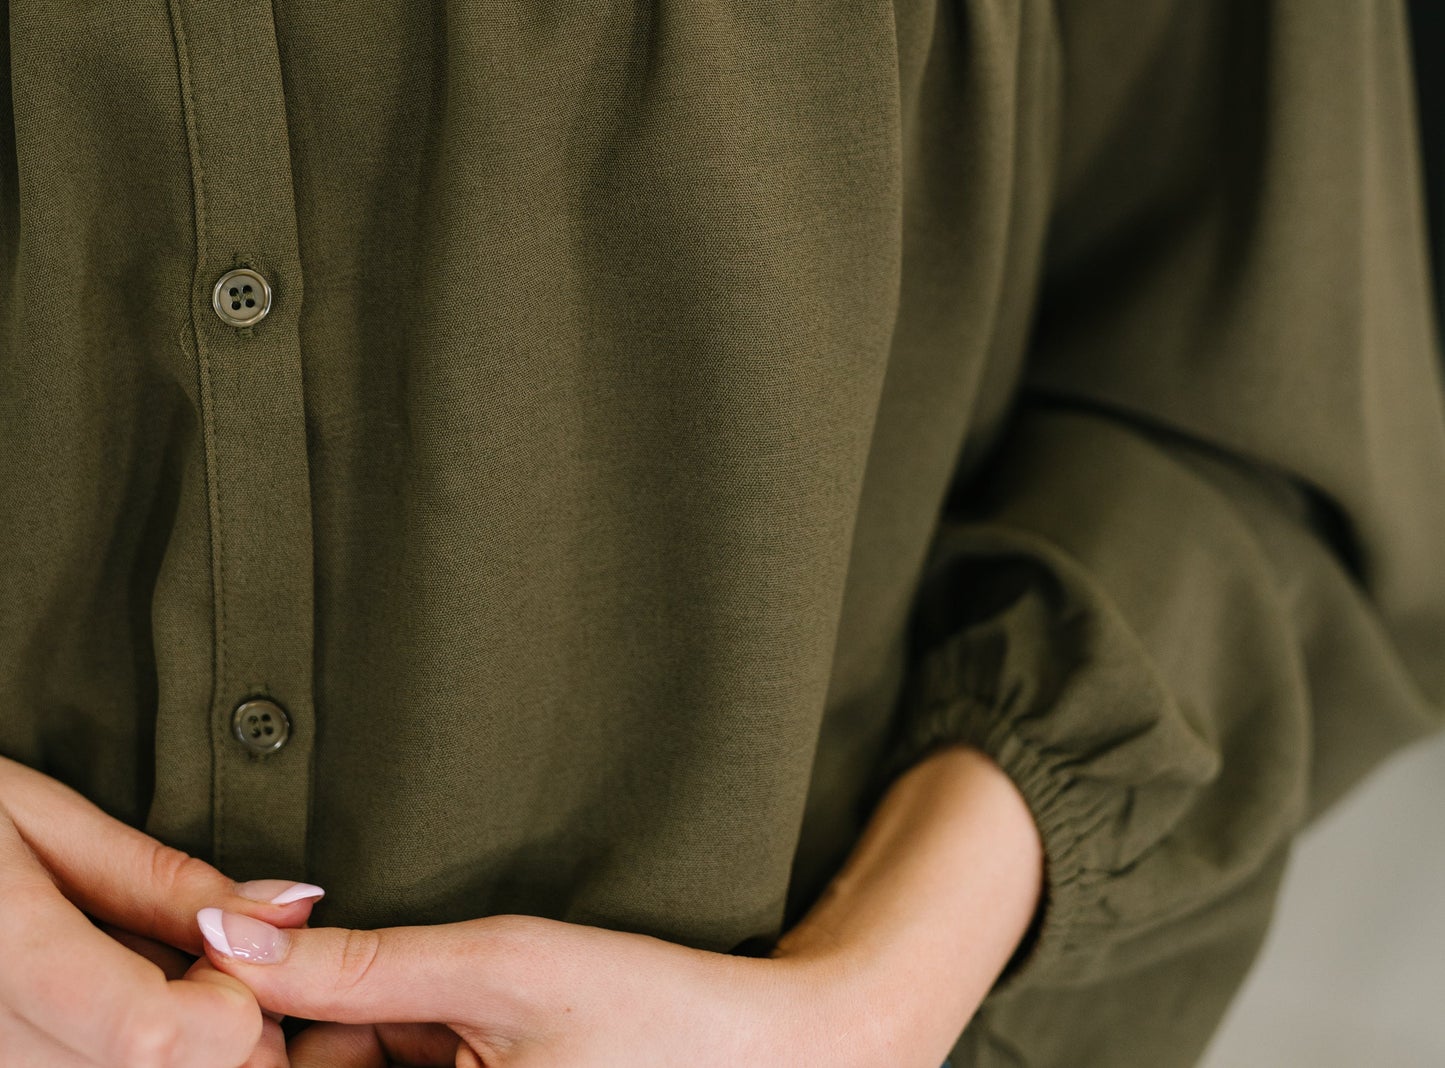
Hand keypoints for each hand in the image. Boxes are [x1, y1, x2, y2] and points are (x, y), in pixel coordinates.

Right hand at [0, 753, 325, 1066]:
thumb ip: (160, 881)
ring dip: (173, 1057)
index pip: (149, 1036)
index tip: (238, 950)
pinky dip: (118, 1061)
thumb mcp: (42, 818)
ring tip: (157, 983)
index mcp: (2, 951)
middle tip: (211, 965)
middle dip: (218, 1039)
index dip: (226, 1008)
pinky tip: (112, 1011)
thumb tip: (286, 911)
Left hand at [195, 745, 1044, 1066]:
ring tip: (485, 1015)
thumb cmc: (650, 1011)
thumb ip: (351, 966)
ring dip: (383, 1043)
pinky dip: (428, 1058)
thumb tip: (223, 939)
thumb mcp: (495, 966)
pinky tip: (485, 1037)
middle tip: (435, 992)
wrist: (781, 1054)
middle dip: (338, 1033)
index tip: (290, 961)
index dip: (274, 1025)